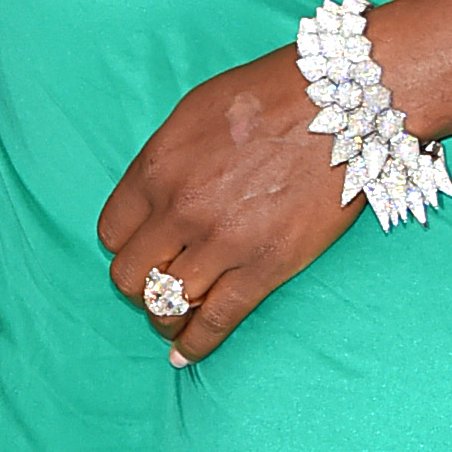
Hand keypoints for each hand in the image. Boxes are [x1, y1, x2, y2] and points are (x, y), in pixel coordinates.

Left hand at [98, 45, 353, 362]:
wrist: (339, 106)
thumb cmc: (270, 97)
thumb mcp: (195, 112)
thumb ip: (166, 160)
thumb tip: (152, 196)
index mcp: (158, 167)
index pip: (111, 232)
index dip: (124, 245)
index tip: (139, 249)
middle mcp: (180, 208)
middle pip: (130, 275)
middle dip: (138, 285)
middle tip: (155, 283)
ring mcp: (222, 242)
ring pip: (166, 303)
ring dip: (164, 316)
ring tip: (172, 319)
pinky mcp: (264, 267)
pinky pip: (216, 320)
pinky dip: (196, 344)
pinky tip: (186, 354)